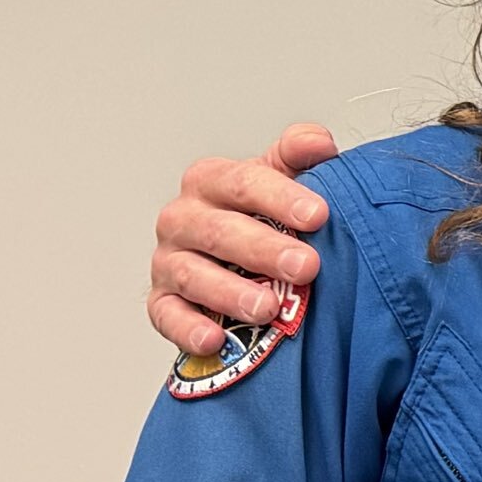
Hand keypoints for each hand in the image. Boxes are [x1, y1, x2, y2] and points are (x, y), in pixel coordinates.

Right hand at [150, 126, 336, 359]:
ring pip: (192, 275)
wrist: (238, 259)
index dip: (280, 197)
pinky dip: (188, 329)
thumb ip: (299, 155)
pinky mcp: (163, 302)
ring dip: (230, 292)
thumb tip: (318, 142)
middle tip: (306, 266)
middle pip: (218, 231)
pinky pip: (168, 316)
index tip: (318, 215)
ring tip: (268, 307)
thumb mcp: (283, 179)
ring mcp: (169, 261)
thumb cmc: (261, 216)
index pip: (242, 182)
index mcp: (210, 181)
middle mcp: (182, 218)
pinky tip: (215, 339)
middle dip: (264, 250)